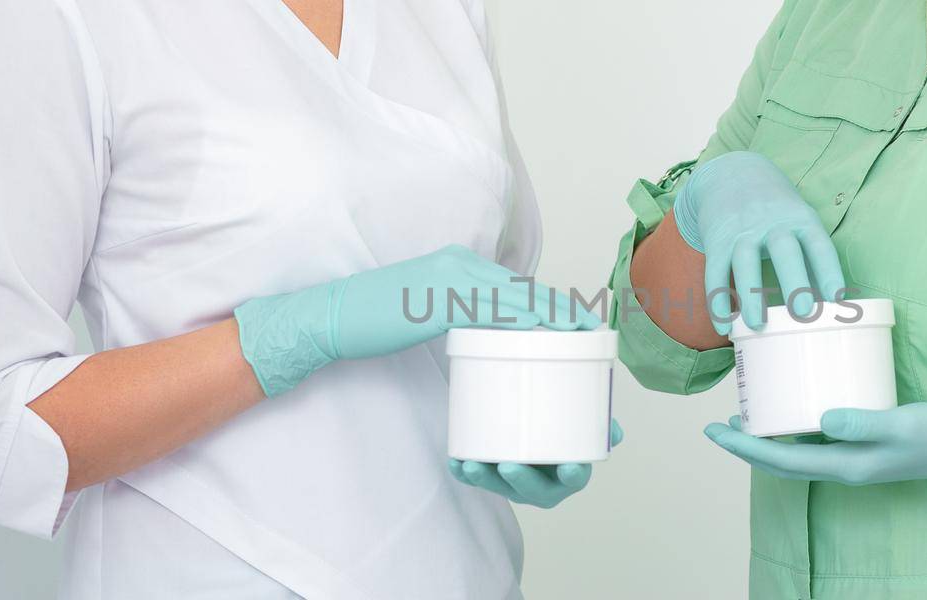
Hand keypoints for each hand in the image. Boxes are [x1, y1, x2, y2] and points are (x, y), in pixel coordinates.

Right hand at [235, 244, 600, 395]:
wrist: (333, 317)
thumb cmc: (376, 319)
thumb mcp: (425, 309)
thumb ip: (456, 312)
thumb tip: (484, 334)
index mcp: (458, 264)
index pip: (514, 284)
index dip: (549, 302)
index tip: (577, 322)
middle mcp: (459, 263)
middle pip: (523, 288)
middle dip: (561, 309)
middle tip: (593, 330)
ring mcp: (448, 278)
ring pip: (513, 298)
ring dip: (551, 317)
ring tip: (581, 336)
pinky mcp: (437, 299)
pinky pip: (489, 313)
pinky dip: (521, 324)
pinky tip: (543, 337)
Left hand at [448, 420, 624, 507]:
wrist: (538, 428)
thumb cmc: (564, 427)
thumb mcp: (587, 423)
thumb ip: (600, 423)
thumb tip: (614, 432)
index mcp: (572, 472)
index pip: (575, 477)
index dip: (572, 475)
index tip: (569, 468)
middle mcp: (545, 485)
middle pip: (534, 490)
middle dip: (521, 481)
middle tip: (509, 466)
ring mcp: (518, 484)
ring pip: (502, 487)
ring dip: (485, 479)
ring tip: (472, 465)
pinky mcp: (496, 478)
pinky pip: (479, 480)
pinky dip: (465, 473)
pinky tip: (456, 463)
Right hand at [672, 151, 845, 334]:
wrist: (733, 173)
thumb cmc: (776, 210)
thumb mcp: (799, 222)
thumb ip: (811, 260)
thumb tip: (829, 309)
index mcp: (800, 219)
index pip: (818, 245)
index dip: (829, 271)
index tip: (837, 297)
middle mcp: (772, 222)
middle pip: (784, 251)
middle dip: (794, 281)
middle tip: (803, 313)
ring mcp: (742, 231)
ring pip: (745, 262)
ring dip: (751, 295)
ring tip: (757, 325)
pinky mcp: (717, 240)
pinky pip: (715, 272)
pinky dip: (718, 300)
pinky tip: (724, 325)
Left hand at [703, 403, 926, 488]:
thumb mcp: (902, 423)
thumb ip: (863, 422)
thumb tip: (821, 419)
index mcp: (845, 465)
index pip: (781, 460)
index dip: (745, 447)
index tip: (717, 431)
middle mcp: (842, 466)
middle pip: (780, 461)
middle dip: (746, 445)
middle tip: (717, 424)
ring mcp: (851, 457)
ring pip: (795, 453)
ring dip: (766, 439)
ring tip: (743, 417)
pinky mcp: (860, 444)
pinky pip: (814, 442)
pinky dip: (792, 430)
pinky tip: (789, 410)